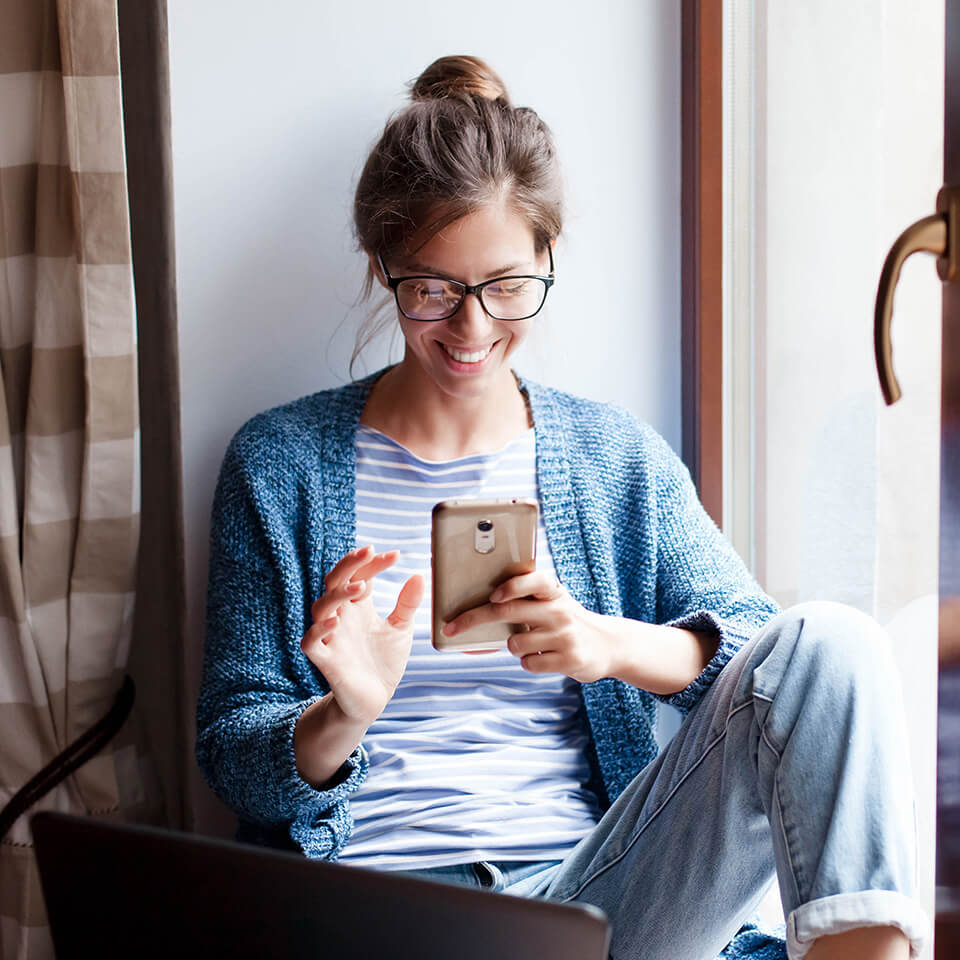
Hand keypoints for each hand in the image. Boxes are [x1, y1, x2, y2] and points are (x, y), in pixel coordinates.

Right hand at [301, 545, 423, 723]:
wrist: (375, 700)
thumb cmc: (383, 661)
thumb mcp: (401, 629)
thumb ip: (407, 603)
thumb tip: (418, 575)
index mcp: (358, 607)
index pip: (360, 575)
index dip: (374, 563)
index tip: (396, 555)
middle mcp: (342, 617)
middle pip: (334, 581)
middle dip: (349, 565)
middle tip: (368, 552)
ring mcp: (332, 637)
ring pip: (320, 607)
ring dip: (338, 594)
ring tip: (361, 588)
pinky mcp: (325, 660)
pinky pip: (311, 642)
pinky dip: (319, 630)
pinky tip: (336, 620)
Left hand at [441, 571, 616, 682]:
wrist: (609, 645)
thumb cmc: (567, 620)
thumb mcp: (553, 601)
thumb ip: (525, 597)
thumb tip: (480, 602)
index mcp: (553, 591)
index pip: (533, 581)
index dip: (512, 587)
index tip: (493, 596)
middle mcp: (560, 610)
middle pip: (508, 613)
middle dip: (473, 620)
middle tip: (451, 627)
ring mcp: (565, 636)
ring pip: (514, 644)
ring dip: (514, 646)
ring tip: (533, 643)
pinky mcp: (569, 660)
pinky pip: (528, 664)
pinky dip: (528, 662)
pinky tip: (544, 656)